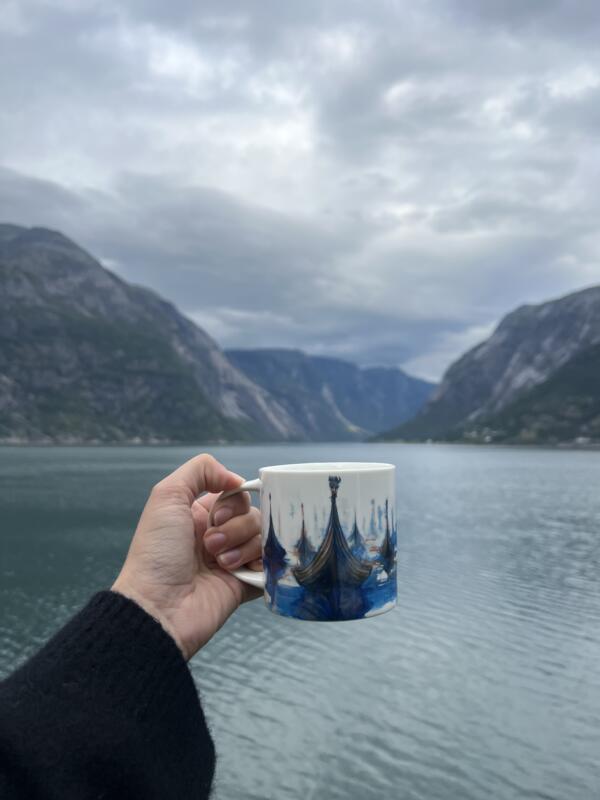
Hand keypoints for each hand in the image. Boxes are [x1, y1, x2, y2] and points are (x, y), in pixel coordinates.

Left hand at [112, 453, 261, 659]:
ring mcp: (234, 560)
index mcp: (201, 515)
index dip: (233, 501)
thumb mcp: (167, 495)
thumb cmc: (157, 552)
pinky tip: (236, 574)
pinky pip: (270, 565)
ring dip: (241, 547)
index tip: (216, 515)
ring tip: (218, 564)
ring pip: (263, 538)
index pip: (236, 494)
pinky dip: (257, 565)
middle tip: (210, 545)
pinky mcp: (246, 584)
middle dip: (235, 526)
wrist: (159, 607)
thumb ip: (200, 470)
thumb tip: (236, 478)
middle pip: (253, 514)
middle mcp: (218, 535)